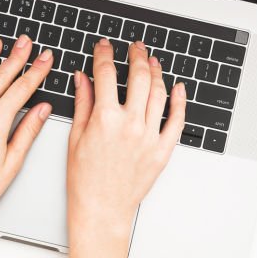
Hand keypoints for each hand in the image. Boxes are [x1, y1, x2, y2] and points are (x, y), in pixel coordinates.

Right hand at [67, 38, 185, 239]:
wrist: (102, 210)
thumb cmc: (85, 181)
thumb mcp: (76, 138)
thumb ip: (83, 103)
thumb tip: (83, 79)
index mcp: (105, 119)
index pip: (106, 74)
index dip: (104, 55)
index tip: (104, 47)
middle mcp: (130, 124)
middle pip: (139, 77)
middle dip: (137, 56)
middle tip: (135, 48)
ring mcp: (150, 137)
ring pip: (159, 93)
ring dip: (157, 72)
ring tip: (153, 62)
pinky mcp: (163, 150)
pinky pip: (177, 120)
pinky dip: (180, 101)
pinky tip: (178, 88)